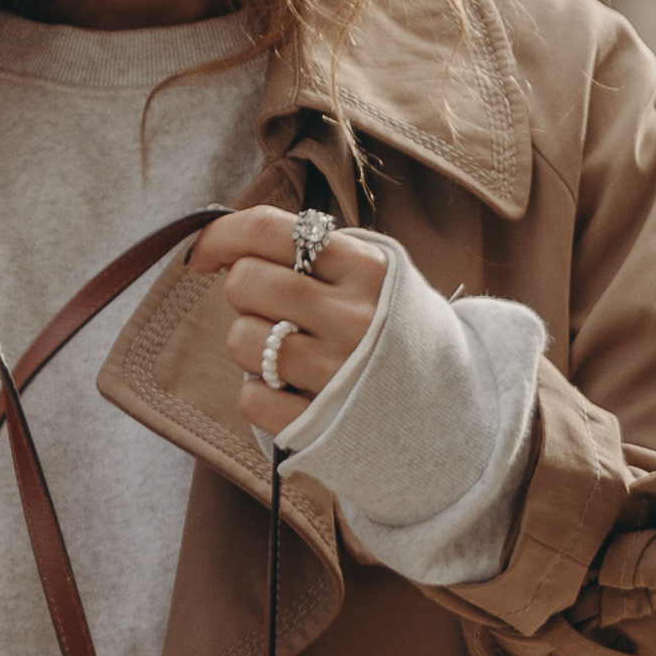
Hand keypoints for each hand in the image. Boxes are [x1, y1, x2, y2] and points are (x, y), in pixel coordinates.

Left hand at [187, 208, 388, 434]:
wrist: (452, 416)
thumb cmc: (395, 337)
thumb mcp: (375, 279)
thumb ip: (315, 255)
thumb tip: (227, 246)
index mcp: (364, 269)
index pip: (270, 229)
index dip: (221, 235)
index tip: (203, 253)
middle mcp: (352, 317)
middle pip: (246, 282)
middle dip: (243, 294)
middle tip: (270, 311)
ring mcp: (335, 374)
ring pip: (242, 341)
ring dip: (249, 347)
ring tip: (287, 355)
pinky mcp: (319, 425)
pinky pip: (251, 399)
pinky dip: (258, 395)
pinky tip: (291, 392)